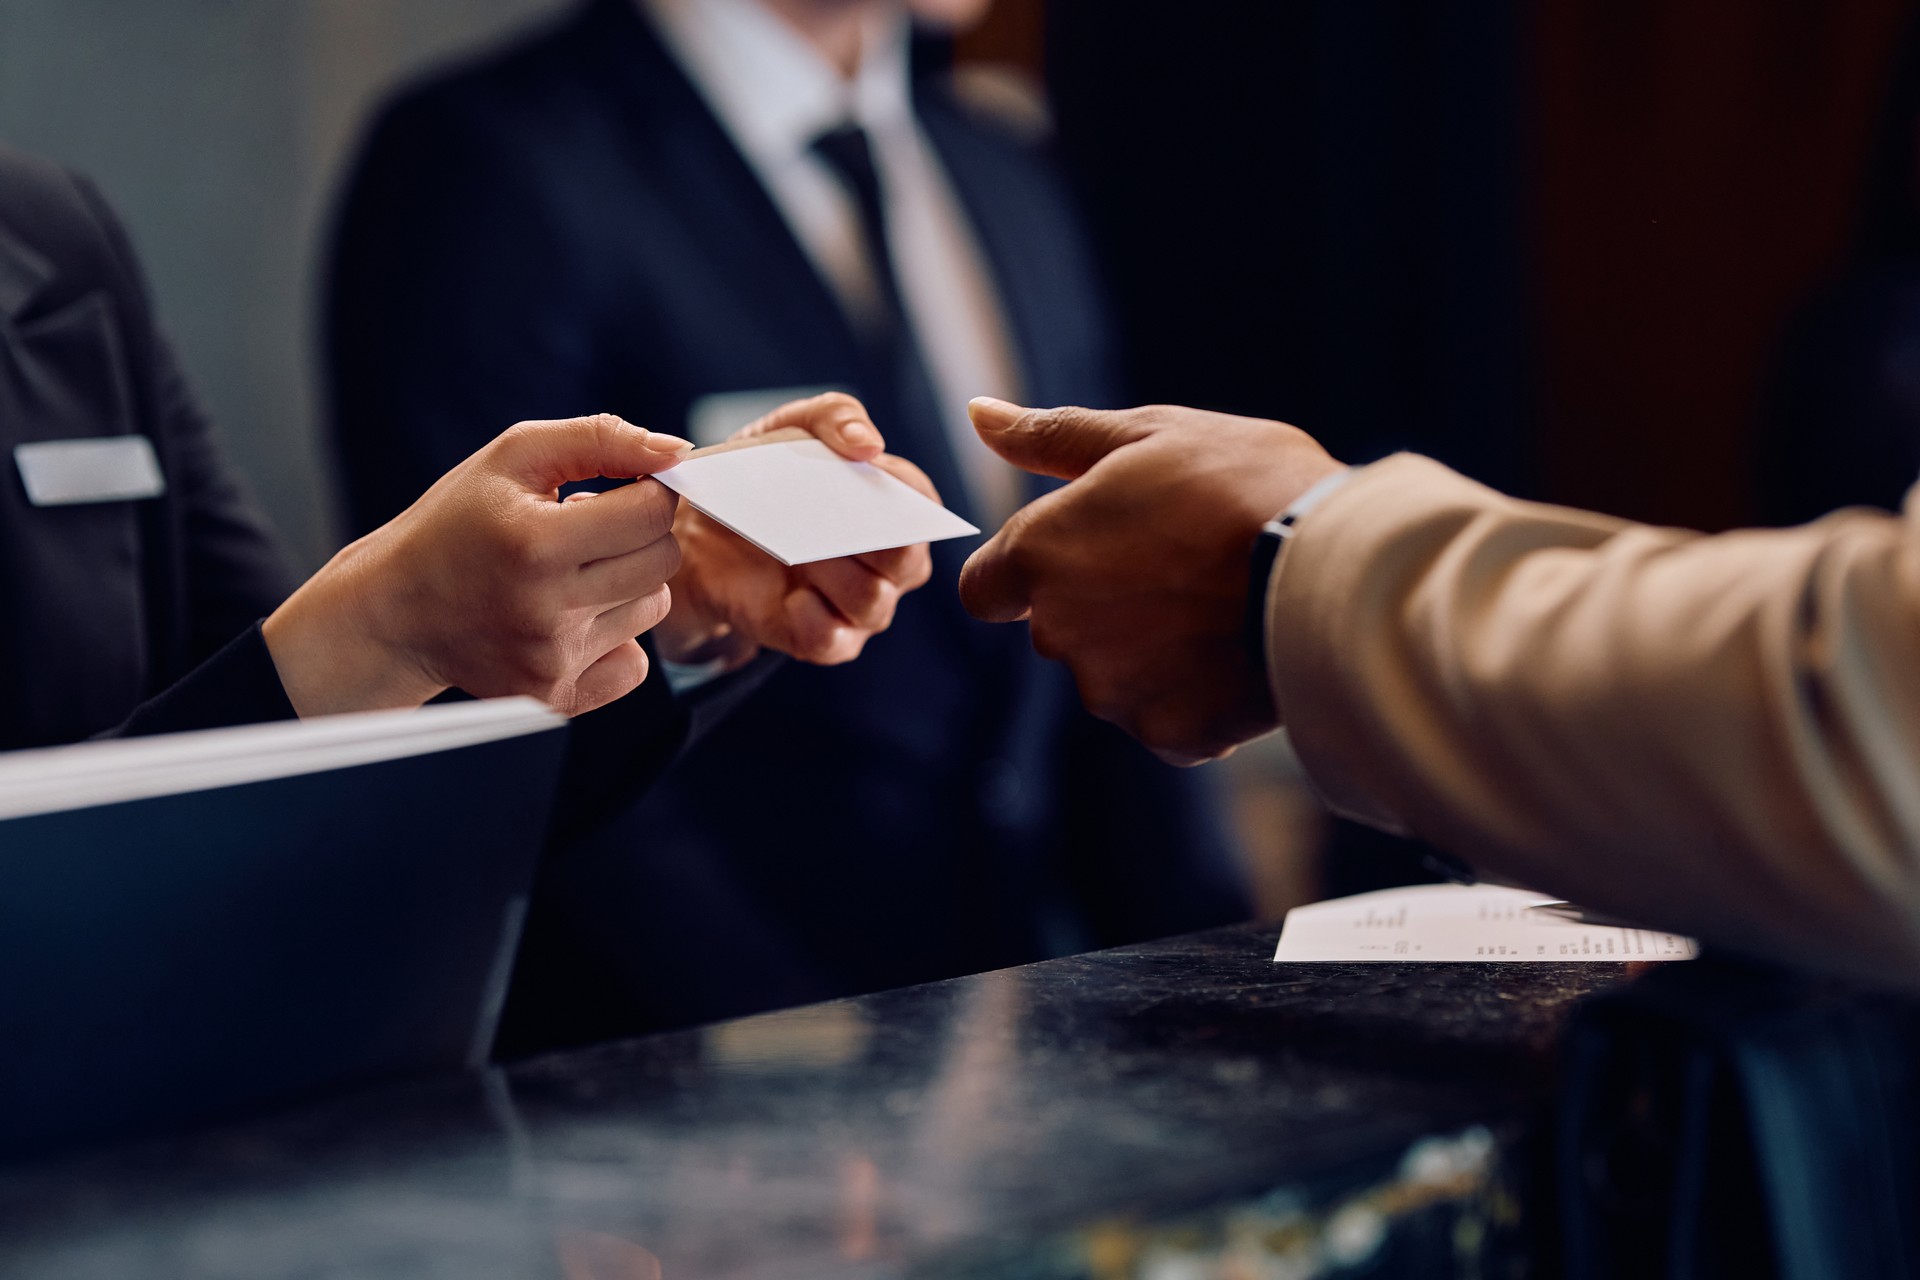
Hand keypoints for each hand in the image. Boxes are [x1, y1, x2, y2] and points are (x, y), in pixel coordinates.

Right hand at [263, 413, 690, 716]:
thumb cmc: (455, 524)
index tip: (623, 489)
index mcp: (535, 542)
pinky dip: (615, 639)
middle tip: (590, 530)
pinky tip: (570, 619)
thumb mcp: (512, 458)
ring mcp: (553, 659)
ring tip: (570, 574)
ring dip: (625, 584)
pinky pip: (636, 665)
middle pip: (662, 561)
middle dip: (638, 535)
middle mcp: (547, 608)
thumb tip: (676, 451)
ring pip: (653, 607)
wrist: (395, 611)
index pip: (652, 513)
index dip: (648, 491)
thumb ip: (600, 439)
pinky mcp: (555, 696)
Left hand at [653, 392, 935, 668]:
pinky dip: (816, 620)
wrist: (697, 530)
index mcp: (888, 505)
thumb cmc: (760, 475)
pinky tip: (794, 597)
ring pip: (873, 603)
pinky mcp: (816, 638)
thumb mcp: (790, 428)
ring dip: (838, 577)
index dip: (903, 497)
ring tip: (802, 553)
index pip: (922, 504)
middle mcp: (883, 561)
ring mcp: (853, 604)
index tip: (865, 476)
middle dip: (876, 541)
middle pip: (908, 562)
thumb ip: (835, 417)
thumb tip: (869, 444)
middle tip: (831, 518)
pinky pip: (834, 642)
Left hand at [958, 398, 1343, 763]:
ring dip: (1146, 650)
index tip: (1082, 551)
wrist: (1333, 567)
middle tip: (1177, 562)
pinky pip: (1165, 719)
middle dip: (1098, 604)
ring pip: (1111, 677)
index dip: (1027, 570)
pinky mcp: (1169, 734)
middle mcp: (1059, 633)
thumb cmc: (1241, 483)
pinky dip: (1191, 694)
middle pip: (1056, 629)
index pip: (984, 588)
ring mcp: (1113, 691)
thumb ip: (1052, 437)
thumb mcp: (1147, 435)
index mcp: (1039, 555)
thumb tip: (980, 414)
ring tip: (1216, 603)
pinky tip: (1234, 650)